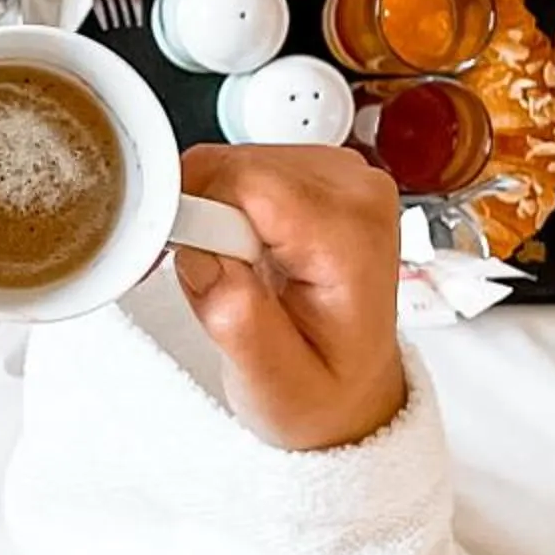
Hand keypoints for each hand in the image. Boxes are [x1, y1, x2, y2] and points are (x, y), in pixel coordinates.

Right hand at [172, 143, 407, 451]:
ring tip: (239, 273)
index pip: (245, 184)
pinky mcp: (317, 171)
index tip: (198, 268)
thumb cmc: (324, 388)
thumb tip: (204, 258)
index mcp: (354, 236)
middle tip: (224, 283)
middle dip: (205, 221)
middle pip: (233, 167)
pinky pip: (238, 167)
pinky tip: (244, 251)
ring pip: (229, 162)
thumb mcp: (279, 387)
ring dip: (212, 214)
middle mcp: (356, 191)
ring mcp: (340, 174)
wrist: (353, 391)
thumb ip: (240, 324)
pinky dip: (222, 206)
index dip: (200, 220)